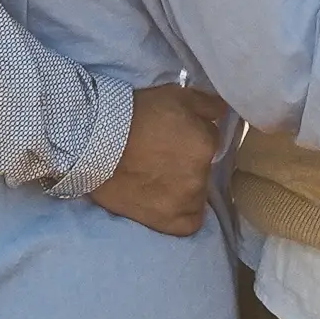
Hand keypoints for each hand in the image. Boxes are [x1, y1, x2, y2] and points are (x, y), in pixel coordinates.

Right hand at [89, 84, 227, 237]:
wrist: (95, 142)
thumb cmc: (135, 114)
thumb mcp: (175, 95)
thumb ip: (208, 104)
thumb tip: (225, 111)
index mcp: (206, 143)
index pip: (209, 140)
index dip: (191, 137)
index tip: (172, 137)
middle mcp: (201, 175)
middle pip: (203, 169)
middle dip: (187, 162)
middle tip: (161, 156)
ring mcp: (184, 201)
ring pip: (196, 195)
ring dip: (183, 187)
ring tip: (156, 178)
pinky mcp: (167, 222)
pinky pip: (188, 223)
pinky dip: (180, 214)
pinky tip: (165, 202)